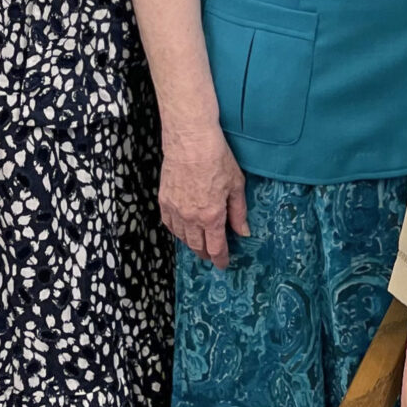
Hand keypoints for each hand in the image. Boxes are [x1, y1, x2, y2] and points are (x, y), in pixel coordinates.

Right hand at [159, 122, 249, 269]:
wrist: (190, 141)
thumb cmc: (217, 159)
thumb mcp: (236, 184)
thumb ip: (239, 212)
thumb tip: (243, 232)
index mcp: (211, 216)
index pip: (216, 247)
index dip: (221, 259)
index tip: (223, 265)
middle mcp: (191, 218)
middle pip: (197, 246)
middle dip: (206, 254)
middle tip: (213, 256)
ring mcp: (175, 210)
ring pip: (182, 237)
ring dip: (191, 244)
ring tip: (199, 245)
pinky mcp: (164, 201)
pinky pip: (169, 224)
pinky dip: (177, 231)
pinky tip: (183, 230)